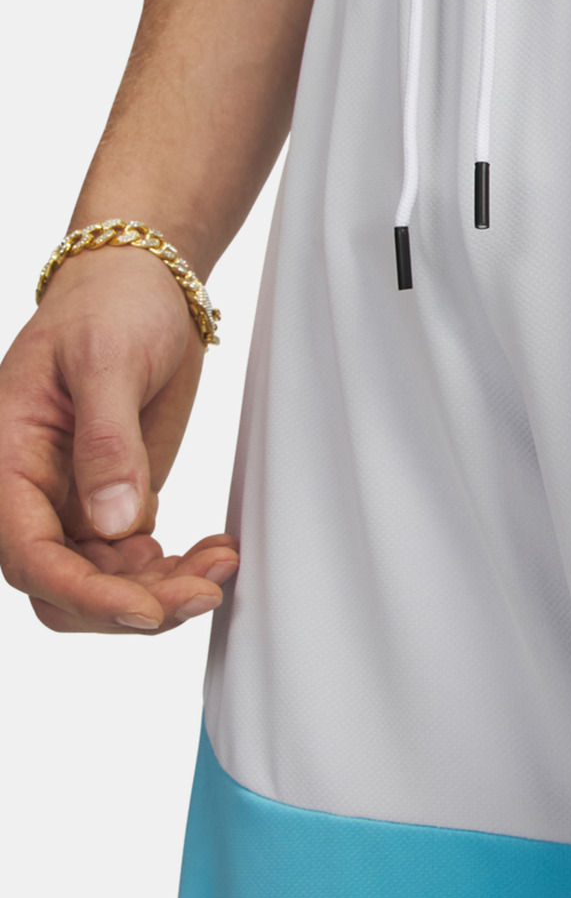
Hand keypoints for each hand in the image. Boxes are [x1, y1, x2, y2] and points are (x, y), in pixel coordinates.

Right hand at [0, 244, 237, 630]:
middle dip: (133, 605)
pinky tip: (216, 553)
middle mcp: (32, 493)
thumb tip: (112, 522)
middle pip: (64, 588)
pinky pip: (135, 566)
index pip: (30, 555)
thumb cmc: (109, 307)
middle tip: (204, 592)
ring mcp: (73, 505)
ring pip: (105, 585)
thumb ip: (108, 443)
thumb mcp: (108, 362)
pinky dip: (177, 571)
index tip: (148, 610)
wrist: (140, 287)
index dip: (86, 594)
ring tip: (221, 563)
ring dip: (165, 591)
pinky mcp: (114, 506)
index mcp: (7, 459)